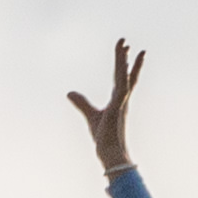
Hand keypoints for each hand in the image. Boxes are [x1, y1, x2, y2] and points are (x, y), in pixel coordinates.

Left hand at [66, 37, 142, 178]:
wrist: (111, 154)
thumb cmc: (104, 138)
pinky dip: (123, 75)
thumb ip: (81, 103)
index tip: (129, 51)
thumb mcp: (90, 116)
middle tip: (127, 43)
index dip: (127, 65)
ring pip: (123, 76)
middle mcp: (122, 99)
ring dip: (123, 61)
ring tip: (125, 47)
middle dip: (126, 58)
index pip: (123, 77)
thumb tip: (69, 93)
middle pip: (126, 73)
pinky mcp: (118, 108)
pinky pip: (122, 87)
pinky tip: (124, 65)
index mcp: (118, 100)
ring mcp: (122, 103)